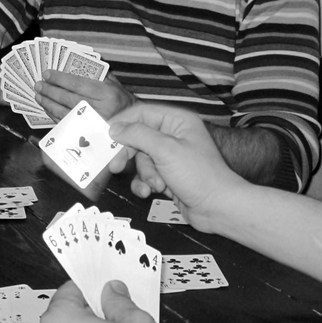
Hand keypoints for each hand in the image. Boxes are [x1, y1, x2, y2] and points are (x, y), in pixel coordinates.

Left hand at [34, 70, 136, 120]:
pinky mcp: (88, 134)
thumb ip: (95, 74)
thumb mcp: (113, 83)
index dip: (60, 78)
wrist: (132, 123)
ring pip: (65, 113)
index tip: (47, 73)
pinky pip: (67, 124)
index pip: (77, 84)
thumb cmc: (120, 100)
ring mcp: (92, 124)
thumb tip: (71, 64)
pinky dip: (54, 116)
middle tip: (38, 85)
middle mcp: (100, 110)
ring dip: (49, 104)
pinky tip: (47, 108)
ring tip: (38, 96)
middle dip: (50, 91)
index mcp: (106, 94)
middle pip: (68, 99)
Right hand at [108, 103, 244, 231]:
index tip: (104, 136)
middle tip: (114, 166)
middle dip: (129, 155)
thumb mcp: (165, 150)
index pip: (141, 113)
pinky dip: (145, 184)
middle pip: (138, 138)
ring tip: (155, 185)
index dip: (122, 123)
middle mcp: (173, 136)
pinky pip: (146, 175)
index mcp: (176, 121)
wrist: (217, 208)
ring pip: (141, 160)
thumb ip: (137, 135)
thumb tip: (115, 128)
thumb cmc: (198, 175)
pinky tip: (150, 193)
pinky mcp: (167, 175)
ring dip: (144, 174)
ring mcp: (170, 157)